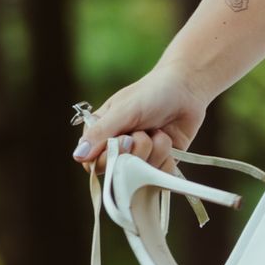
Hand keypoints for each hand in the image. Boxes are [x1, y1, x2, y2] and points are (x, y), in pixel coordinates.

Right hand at [72, 75, 206, 174]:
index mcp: (101, 134)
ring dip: (155, 151)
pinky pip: (160, 175)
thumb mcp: (123, 110)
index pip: (93, 162)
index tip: (126, 139)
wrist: (186, 89)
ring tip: (158, 132)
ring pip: (141, 174)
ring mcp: (140, 157)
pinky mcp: (160, 163)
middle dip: (136, 152)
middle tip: (144, 133)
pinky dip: (167, 159)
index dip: (110, 157)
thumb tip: (78, 156)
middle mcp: (119, 149)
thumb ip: (101, 132)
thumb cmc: (151, 93)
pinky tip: (169, 142)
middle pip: (118, 172)